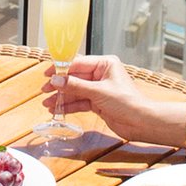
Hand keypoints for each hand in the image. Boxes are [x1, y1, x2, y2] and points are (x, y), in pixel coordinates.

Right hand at [42, 53, 170, 146]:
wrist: (141, 122)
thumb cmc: (127, 102)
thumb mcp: (98, 92)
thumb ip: (75, 86)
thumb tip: (55, 80)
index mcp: (105, 64)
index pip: (78, 63)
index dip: (61, 69)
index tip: (47, 74)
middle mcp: (101, 74)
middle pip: (75, 77)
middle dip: (59, 85)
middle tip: (44, 90)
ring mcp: (99, 88)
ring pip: (75, 90)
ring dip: (62, 97)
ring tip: (47, 104)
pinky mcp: (98, 102)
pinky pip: (80, 101)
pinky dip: (69, 105)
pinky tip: (57, 109)